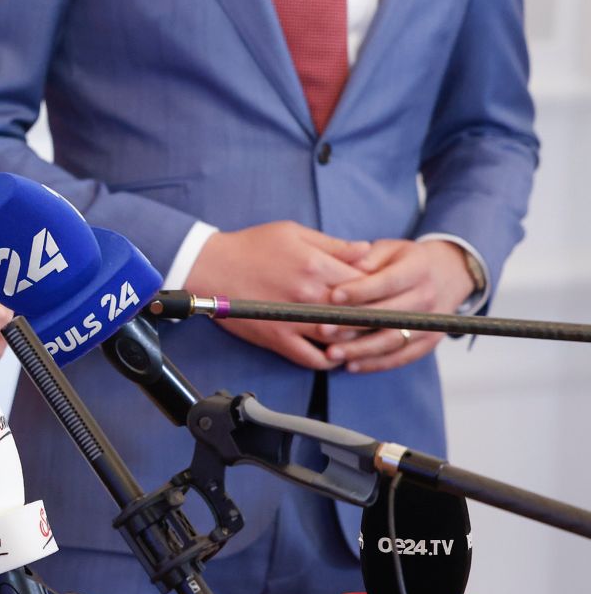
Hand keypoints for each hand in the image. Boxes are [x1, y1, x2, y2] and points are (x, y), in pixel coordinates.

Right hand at [185, 221, 371, 369]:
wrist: (209, 266)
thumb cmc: (250, 246)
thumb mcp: (293, 232)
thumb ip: (334, 244)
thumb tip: (367, 252)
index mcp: (317, 266)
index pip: (367, 284)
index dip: (380, 290)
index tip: (383, 293)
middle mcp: (309, 296)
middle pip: (359, 315)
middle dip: (372, 317)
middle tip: (379, 318)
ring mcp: (294, 320)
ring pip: (341, 340)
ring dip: (354, 340)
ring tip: (358, 336)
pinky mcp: (278, 338)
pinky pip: (314, 359)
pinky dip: (330, 360)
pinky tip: (334, 352)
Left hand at [315, 238, 470, 372]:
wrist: (447, 275)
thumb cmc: (404, 261)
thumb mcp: (389, 249)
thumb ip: (367, 257)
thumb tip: (349, 267)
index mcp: (418, 269)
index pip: (388, 282)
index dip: (360, 290)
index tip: (333, 297)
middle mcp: (427, 297)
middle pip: (389, 314)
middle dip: (353, 323)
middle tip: (322, 329)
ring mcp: (431, 322)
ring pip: (393, 340)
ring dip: (361, 350)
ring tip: (332, 353)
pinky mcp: (429, 342)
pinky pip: (402, 357)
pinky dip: (376, 363)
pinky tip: (351, 365)